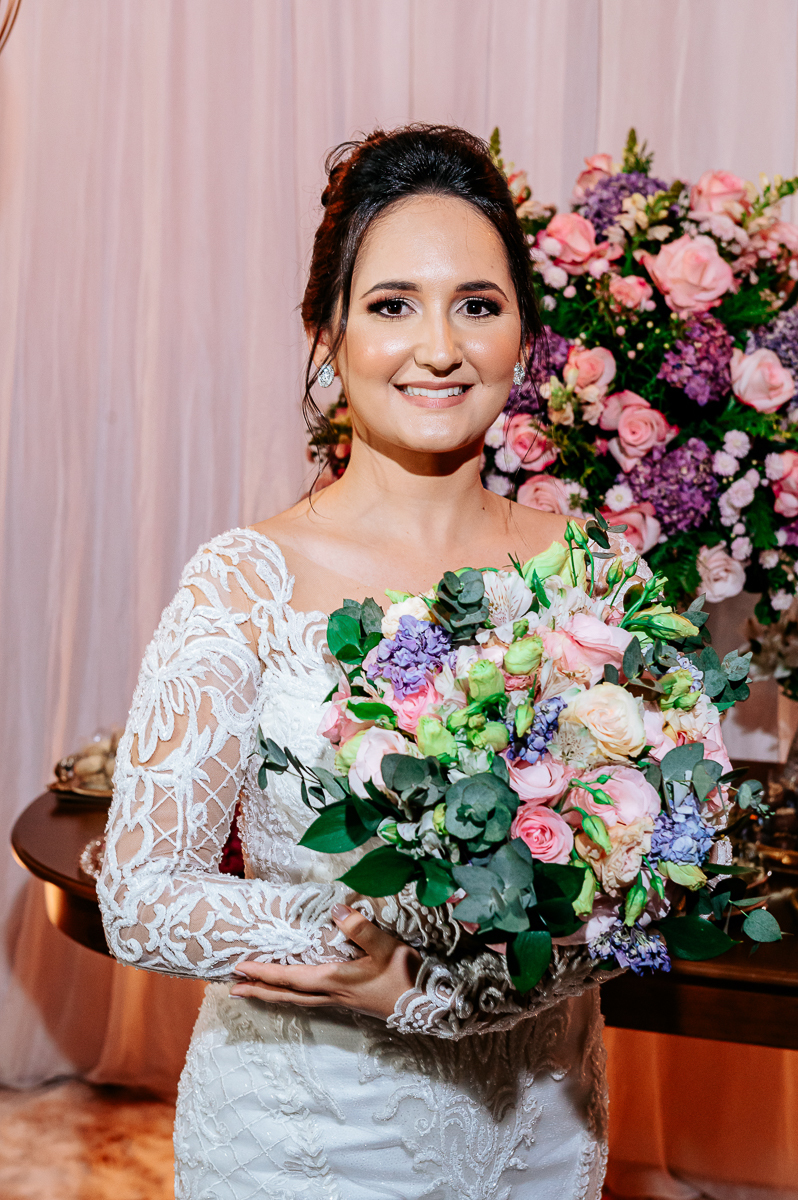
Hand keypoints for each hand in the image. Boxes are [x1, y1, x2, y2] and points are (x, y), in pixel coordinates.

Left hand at [229, 904, 421, 1020]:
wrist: (428, 1007)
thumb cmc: (406, 978)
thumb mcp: (385, 948)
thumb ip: (361, 929)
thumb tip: (336, 910)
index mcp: (334, 980)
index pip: (290, 977)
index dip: (264, 972)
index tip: (240, 967)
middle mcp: (332, 994)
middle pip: (287, 995)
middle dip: (259, 990)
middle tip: (233, 988)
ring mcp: (340, 1000)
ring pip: (297, 1000)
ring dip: (273, 994)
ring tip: (254, 991)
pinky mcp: (349, 1000)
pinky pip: (310, 999)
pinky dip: (293, 995)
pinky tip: (295, 991)